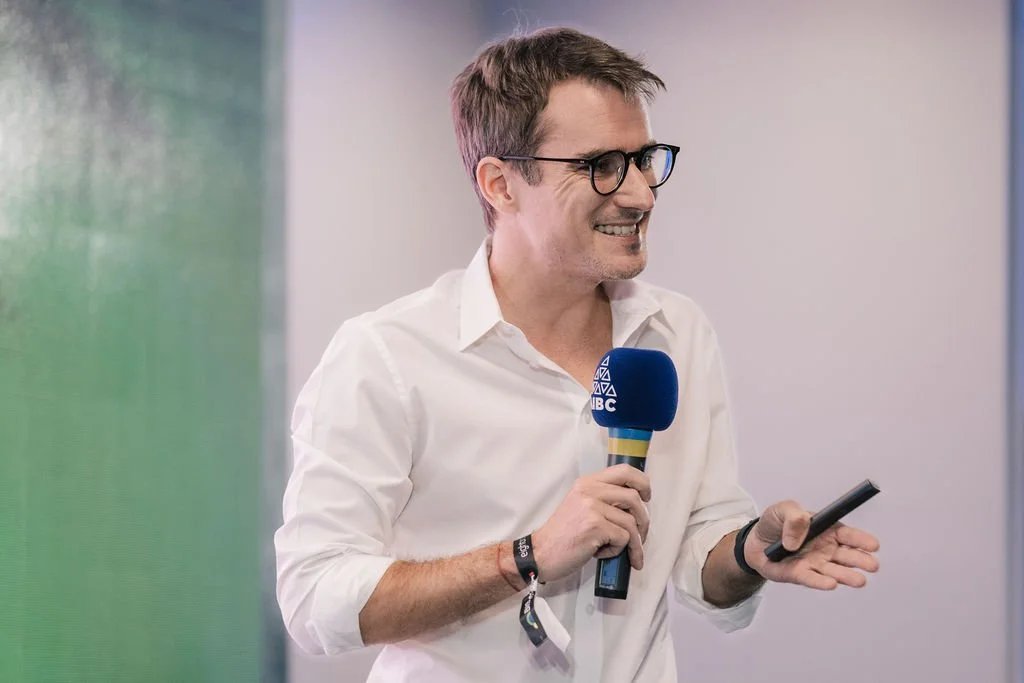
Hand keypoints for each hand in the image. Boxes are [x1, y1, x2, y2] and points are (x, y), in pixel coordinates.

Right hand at [531, 464, 650, 581]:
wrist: (540, 553)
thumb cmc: (562, 535)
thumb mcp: (579, 506)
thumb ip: (602, 499)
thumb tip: (634, 503)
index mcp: (587, 483)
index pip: (625, 471)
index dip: (642, 483)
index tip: (646, 497)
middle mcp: (589, 490)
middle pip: (634, 497)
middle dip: (644, 520)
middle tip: (641, 535)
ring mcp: (592, 507)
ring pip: (631, 522)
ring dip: (633, 542)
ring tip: (623, 552)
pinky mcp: (595, 526)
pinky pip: (623, 538)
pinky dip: (617, 550)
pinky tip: (602, 553)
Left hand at [743, 500, 879, 589]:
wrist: (754, 541)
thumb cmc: (774, 523)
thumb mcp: (782, 510)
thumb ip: (793, 517)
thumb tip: (795, 539)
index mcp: (827, 530)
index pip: (849, 535)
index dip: (862, 540)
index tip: (874, 545)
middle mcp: (826, 549)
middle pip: (847, 555)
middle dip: (861, 560)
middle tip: (872, 565)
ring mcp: (814, 564)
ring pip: (834, 571)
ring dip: (847, 576)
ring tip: (859, 580)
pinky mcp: (799, 575)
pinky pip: (811, 579)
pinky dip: (820, 582)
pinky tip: (831, 584)